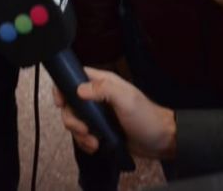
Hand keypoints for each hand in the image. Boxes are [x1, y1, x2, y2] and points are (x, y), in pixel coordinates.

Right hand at [53, 67, 175, 159]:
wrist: (161, 141)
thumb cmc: (147, 117)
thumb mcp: (127, 100)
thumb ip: (104, 89)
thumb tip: (79, 89)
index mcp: (104, 83)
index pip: (75, 77)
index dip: (63, 87)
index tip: (61, 103)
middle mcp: (98, 97)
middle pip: (70, 104)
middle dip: (72, 120)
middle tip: (84, 129)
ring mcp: (98, 115)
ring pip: (75, 122)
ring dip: (80, 135)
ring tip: (94, 141)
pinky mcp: (100, 131)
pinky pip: (82, 136)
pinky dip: (85, 143)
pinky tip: (96, 146)